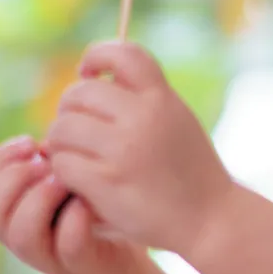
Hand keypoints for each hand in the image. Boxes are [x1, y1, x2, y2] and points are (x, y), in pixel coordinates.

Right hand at [0, 135, 147, 273]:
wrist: (132, 256)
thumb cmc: (95, 211)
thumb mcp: (67, 180)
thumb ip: (48, 162)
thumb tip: (42, 143)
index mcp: (13, 213)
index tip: (31, 142)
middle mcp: (23, 238)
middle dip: (13, 179)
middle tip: (45, 163)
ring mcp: (50, 257)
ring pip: (21, 235)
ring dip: (40, 199)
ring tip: (64, 182)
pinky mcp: (82, 266)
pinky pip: (68, 245)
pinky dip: (76, 219)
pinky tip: (87, 203)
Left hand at [42, 41, 234, 255]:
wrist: (210, 220)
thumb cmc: (190, 172)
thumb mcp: (177, 120)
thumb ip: (144, 99)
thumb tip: (93, 79)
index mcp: (161, 98)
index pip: (122, 53)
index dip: (96, 55)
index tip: (88, 73)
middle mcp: (143, 118)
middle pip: (78, 93)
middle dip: (70, 111)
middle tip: (78, 130)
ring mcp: (123, 149)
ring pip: (62, 128)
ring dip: (62, 143)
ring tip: (77, 155)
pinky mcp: (106, 181)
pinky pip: (62, 162)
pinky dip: (64, 171)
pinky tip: (79, 180)